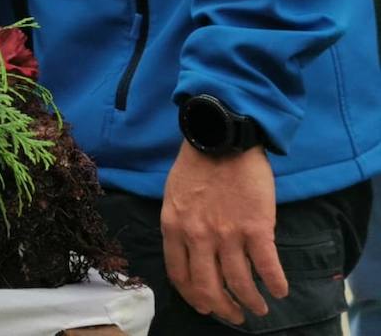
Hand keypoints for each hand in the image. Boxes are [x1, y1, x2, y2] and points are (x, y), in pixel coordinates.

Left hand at [161, 140, 286, 323]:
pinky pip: (267, 266)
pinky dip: (275, 283)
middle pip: (209, 287)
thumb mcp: (173, 196)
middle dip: (223, 308)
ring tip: (259, 308)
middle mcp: (198, 237)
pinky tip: (279, 290)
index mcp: (174, 228)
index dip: (193, 296)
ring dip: (251, 301)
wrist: (221, 138)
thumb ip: (179, 225)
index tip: (205, 305)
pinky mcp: (256, 228)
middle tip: (235, 315)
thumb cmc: (196, 163)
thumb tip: (189, 251)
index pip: (180, 275)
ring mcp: (227, 234)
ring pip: (240, 283)